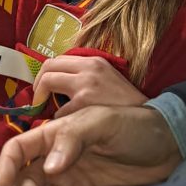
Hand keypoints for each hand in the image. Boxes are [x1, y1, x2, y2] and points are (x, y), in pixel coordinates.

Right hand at [0, 104, 181, 185]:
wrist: (168, 148)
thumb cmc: (135, 125)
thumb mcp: (103, 122)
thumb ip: (73, 138)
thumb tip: (50, 168)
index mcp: (56, 134)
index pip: (19, 148)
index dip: (6, 164)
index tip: (4, 183)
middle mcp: (56, 158)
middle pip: (22, 176)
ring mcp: (69, 179)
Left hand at [32, 55, 146, 116]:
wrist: (148, 121)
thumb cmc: (125, 105)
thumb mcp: (106, 80)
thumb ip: (84, 77)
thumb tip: (57, 85)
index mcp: (93, 62)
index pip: (56, 59)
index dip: (44, 74)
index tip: (42, 88)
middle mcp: (88, 69)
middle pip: (48, 67)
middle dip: (37, 85)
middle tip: (37, 100)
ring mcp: (85, 86)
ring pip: (48, 84)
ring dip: (44, 101)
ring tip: (49, 113)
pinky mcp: (84, 105)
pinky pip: (59, 111)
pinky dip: (59, 119)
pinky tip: (68, 126)